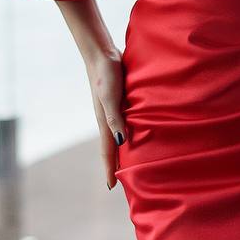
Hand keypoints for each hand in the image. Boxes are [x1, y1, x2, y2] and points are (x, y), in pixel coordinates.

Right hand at [86, 52, 127, 190]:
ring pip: (119, 134)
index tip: (111, 187)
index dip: (109, 169)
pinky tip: (137, 132)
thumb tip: (121, 142)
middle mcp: (108, 118)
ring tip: (130, 162)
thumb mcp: (110, 96)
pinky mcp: (120, 100)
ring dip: (122, 149)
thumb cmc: (106, 73)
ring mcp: (113, 109)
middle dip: (115, 163)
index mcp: (104, 121)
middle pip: (112, 146)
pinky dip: (129, 132)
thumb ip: (115, 118)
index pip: (107, 151)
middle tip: (121, 181)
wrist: (102, 52)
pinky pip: (125, 122)